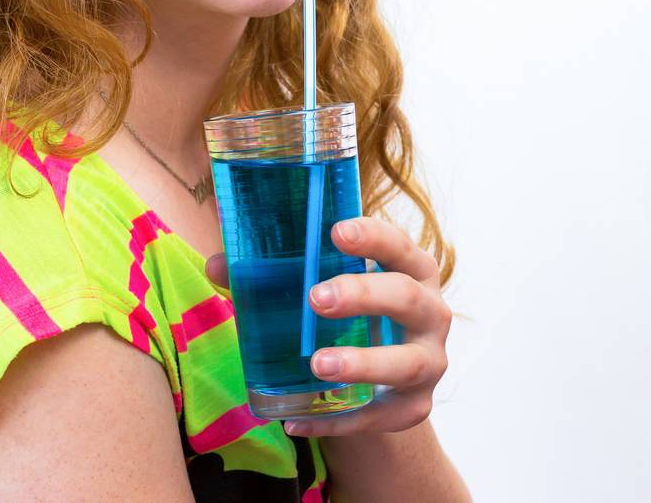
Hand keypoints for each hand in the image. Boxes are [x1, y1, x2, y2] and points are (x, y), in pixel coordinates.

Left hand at [205, 215, 451, 436]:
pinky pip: (378, 416)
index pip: (400, 246)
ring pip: (405, 363)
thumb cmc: (353, 321)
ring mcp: (429, 362)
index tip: (336, 231)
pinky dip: (337, 420)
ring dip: (362, 363)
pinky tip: (297, 420)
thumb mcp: (325, 292)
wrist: (382, 385)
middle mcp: (431, 313)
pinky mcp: (414, 407)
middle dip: (363, 295)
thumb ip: (276, 278)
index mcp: (412, 271)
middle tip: (316, 299)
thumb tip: (218, 265)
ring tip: (318, 364)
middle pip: (407, 298)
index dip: (373, 237)